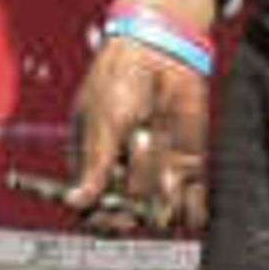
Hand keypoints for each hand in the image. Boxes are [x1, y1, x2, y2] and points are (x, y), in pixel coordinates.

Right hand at [59, 22, 211, 234]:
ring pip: (160, 206)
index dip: (107, 218)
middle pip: (131, 210)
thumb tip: (75, 203)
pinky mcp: (186, 164)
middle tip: (139, 141)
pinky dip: (193, 208)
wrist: (159, 50)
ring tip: (159, 142)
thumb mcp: (102, 121)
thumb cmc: (119, 81)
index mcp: (94, 166)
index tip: (120, 214)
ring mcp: (157, 171)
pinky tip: (193, 200)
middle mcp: (125, 175)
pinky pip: (191, 201)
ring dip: (162, 186)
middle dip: (138, 184)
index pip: (96, 211)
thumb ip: (95, 165)